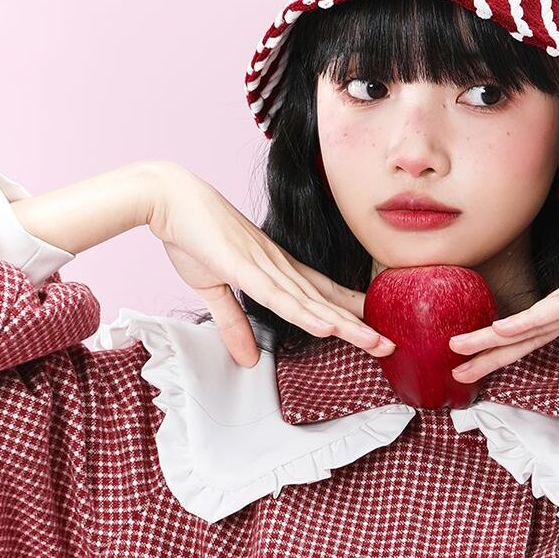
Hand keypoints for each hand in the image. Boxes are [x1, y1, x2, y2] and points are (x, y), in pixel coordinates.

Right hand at [147, 163, 394, 368]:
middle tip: (391, 345)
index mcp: (273, 268)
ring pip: (311, 302)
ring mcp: (263, 266)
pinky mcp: (242, 267)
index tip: (375, 328)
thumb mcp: (213, 288)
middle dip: (359, 325)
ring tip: (374, 343)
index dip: (348, 312)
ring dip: (344, 324)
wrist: (167, 197)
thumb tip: (247, 359)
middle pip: (325, 301)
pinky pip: (278, 296)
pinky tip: (328, 326)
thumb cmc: (191, 235)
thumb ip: (233, 324)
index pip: (319, 294)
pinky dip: (304, 313)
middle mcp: (277, 266)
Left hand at [448, 207, 558, 383]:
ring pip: (533, 317)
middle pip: (526, 326)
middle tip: (454, 366)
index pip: (540, 331)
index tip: (480, 367)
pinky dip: (530, 321)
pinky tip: (502, 331)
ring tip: (460, 350)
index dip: (508, 349)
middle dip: (489, 348)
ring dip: (495, 336)